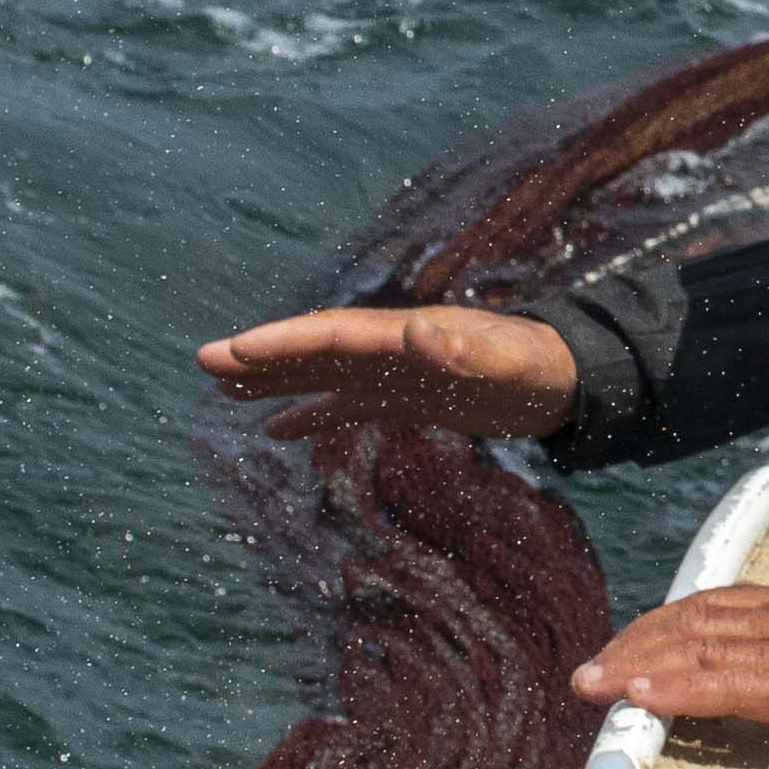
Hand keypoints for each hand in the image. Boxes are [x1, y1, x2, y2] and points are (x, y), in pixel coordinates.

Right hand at [196, 303, 581, 440]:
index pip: (329, 336)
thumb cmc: (537, 367)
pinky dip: (308, 415)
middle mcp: (389, 348)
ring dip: (274, 382)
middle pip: (313, 350)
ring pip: (320, 374)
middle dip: (260, 357)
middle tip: (203, 362)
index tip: (234, 350)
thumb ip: (465, 351)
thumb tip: (421, 337)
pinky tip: (275, 432)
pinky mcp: (405, 397)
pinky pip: (345, 405)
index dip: (281, 344)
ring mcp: (393, 372)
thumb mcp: (506, 362)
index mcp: (402, 335)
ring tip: (221, 390)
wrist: (565, 377)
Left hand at [568, 585, 768, 768]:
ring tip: (597, 685)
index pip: (720, 605)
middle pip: (700, 617)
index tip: (626, 652)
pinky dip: (681, 689)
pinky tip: (643, 698)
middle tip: (593, 671)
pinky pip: (733, 684)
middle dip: (639, 642)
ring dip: (641, 665)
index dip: (665, 625)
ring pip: (706, 644)